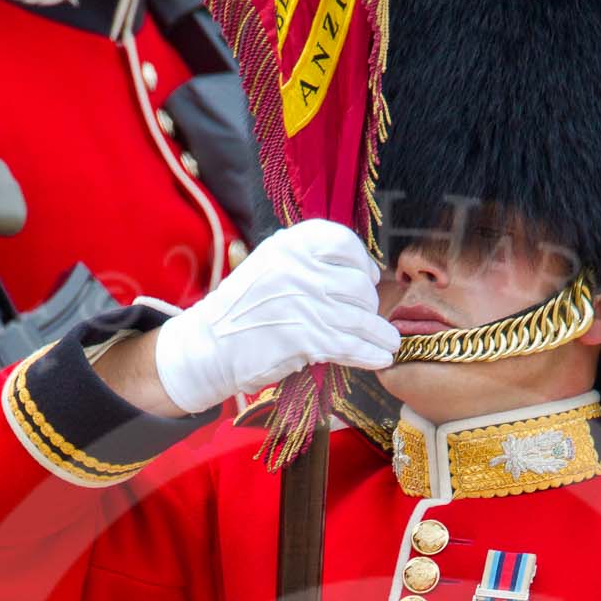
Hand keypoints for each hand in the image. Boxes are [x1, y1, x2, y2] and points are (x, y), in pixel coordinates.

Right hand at [150, 220, 399, 416]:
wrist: (209, 346)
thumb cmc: (243, 309)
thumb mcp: (270, 266)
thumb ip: (308, 262)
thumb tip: (360, 271)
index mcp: (289, 245)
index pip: (342, 242)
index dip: (362, 261)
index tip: (369, 276)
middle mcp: (299, 269)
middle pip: (358, 284)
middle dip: (368, 304)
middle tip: (368, 317)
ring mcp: (304, 304)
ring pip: (360, 318)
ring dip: (380, 334)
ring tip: (390, 342)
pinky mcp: (306, 339)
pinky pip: (351, 345)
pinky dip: (370, 353)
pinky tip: (381, 358)